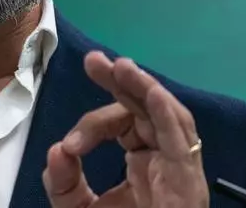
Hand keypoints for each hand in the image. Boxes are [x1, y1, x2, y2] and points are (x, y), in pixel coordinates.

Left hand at [42, 51, 208, 207]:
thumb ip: (65, 182)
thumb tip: (57, 151)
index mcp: (144, 163)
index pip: (123, 124)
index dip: (94, 123)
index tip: (70, 145)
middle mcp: (164, 160)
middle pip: (147, 110)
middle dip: (121, 82)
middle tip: (95, 62)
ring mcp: (179, 170)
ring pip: (168, 116)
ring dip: (145, 88)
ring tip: (121, 67)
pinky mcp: (188, 182)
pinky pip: (182, 142)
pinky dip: (168, 115)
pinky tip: (151, 93)